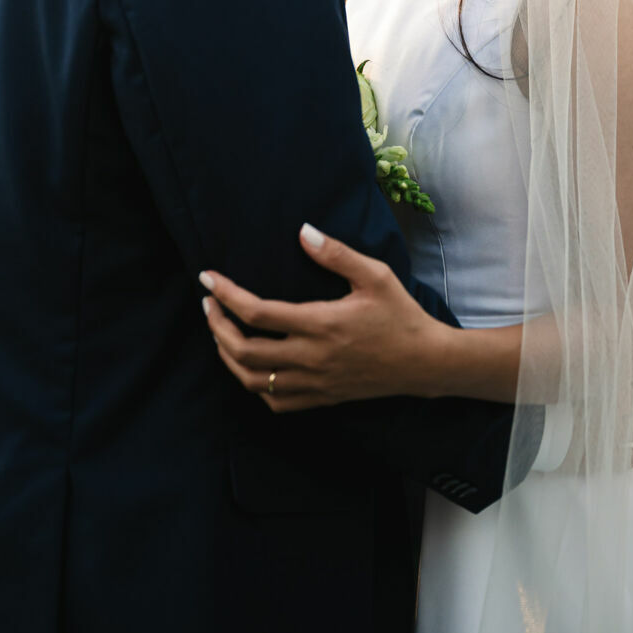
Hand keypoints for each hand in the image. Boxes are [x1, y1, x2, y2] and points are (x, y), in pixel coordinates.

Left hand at [199, 224, 440, 412]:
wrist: (424, 363)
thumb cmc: (400, 315)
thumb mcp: (375, 275)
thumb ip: (336, 254)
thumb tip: (303, 231)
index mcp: (322, 324)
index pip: (258, 313)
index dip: (226, 295)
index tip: (208, 279)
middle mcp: (312, 358)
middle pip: (244, 351)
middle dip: (216, 326)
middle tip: (209, 304)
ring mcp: (315, 383)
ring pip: (253, 380)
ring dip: (228, 357)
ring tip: (220, 332)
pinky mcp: (321, 399)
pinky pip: (275, 402)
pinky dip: (253, 384)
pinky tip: (250, 365)